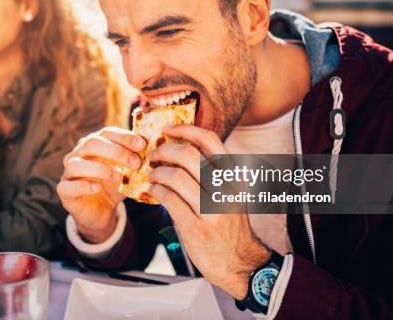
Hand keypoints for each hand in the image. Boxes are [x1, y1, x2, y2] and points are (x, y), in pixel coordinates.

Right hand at [57, 127, 145, 242]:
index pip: (106, 132)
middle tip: (135, 162)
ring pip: (77, 164)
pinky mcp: (64, 190)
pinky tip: (97, 188)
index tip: (142, 145)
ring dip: (100, 168)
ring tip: (119, 177)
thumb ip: (135, 161)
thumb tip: (154, 150)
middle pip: (91, 143)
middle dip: (116, 151)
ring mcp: (68, 172)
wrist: (101, 212)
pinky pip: (68, 186)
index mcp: (94, 144)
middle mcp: (78, 154)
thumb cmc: (114, 186)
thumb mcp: (127, 172)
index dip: (124, 137)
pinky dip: (83, 185)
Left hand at [148, 125, 269, 298]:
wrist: (240, 262)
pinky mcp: (196, 228)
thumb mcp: (230, 193)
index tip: (167, 129)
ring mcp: (211, 209)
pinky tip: (153, 190)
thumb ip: (211, 172)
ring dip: (157, 172)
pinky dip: (156, 190)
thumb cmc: (229, 224)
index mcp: (234, 176)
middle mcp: (225, 189)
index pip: (210, 140)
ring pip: (175, 176)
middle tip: (153, 154)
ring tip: (152, 174)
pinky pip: (169, 200)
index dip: (185, 129)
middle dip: (164, 150)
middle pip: (188, 155)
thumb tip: (179, 149)